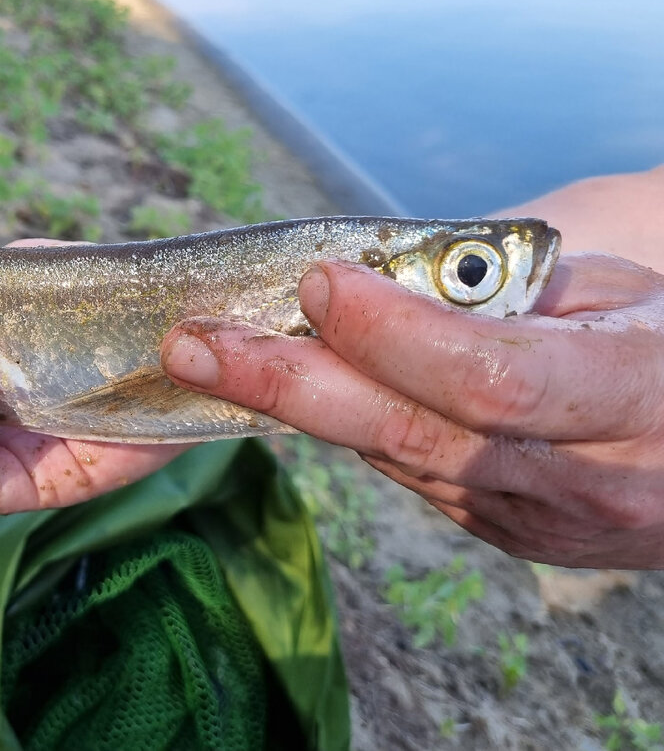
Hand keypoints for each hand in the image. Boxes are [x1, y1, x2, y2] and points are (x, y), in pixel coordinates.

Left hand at [161, 253, 663, 568]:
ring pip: (390, 455)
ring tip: (212, 357)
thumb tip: (390, 282)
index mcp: (632, 402)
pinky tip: (289, 385)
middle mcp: (577, 481)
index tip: (320, 282)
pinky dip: (346, 423)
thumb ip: (517, 289)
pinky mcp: (501, 533)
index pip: (485, 378)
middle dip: (287, 383)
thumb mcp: (625, 292)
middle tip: (194, 344)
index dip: (392, 333)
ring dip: (295, 403)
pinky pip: (405, 470)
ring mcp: (533, 521)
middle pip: (407, 434)